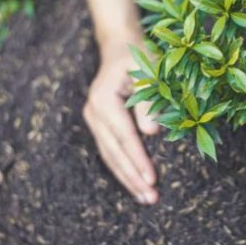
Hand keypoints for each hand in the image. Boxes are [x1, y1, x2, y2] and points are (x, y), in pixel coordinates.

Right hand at [83, 37, 160, 204]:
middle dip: (133, 177)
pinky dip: (122, 168)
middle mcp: (93, 112)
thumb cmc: (139, 56)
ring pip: (109, 156)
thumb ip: (149, 102)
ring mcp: (93, 119)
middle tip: (151, 198)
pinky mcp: (99, 124)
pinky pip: (109, 151)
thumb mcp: (149, 72)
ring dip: (127, 178)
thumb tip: (151, 132)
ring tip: (145, 198)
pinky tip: (135, 184)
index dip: (138, 160)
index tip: (152, 179)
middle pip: (114, 152)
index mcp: (104, 100)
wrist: (119, 46)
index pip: (124, 137)